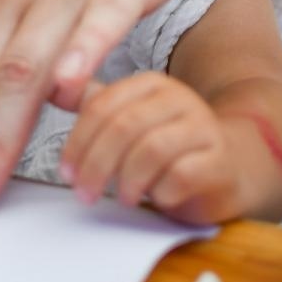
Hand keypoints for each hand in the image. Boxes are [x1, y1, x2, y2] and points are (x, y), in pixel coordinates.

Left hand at [59, 72, 243, 224]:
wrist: (229, 169)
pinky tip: (156, 198)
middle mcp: (179, 97)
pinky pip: (182, 175)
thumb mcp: (129, 122)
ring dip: (127, 180)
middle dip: (96, 164)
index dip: (77, 141)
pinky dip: (160, 192)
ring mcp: (204, 127)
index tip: (66, 171)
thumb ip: (94, 106)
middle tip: (84, 193)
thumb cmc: (168, 148)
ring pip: (152, 149)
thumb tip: (51, 88)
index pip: (101, 105)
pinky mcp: (221, 161)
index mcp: (149, 84)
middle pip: (123, 126)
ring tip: (123, 197)